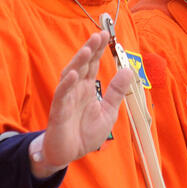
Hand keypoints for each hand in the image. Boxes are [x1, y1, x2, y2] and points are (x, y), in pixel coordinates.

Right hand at [29, 31, 132, 177]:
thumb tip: (128, 70)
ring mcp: (66, 97)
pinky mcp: (59, 110)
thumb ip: (116, 91)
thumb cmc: (85, 132)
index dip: (98, 49)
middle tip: (98, 35)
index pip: (93, 63)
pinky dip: (66, 84)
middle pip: (82, 64)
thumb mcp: (108, 111)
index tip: (105, 34)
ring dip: (78, 62)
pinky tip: (74, 74)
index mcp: (87, 87)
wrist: (70, 153)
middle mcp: (76, 88)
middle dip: (90, 49)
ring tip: (88, 50)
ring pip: (70, 74)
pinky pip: (61, 94)